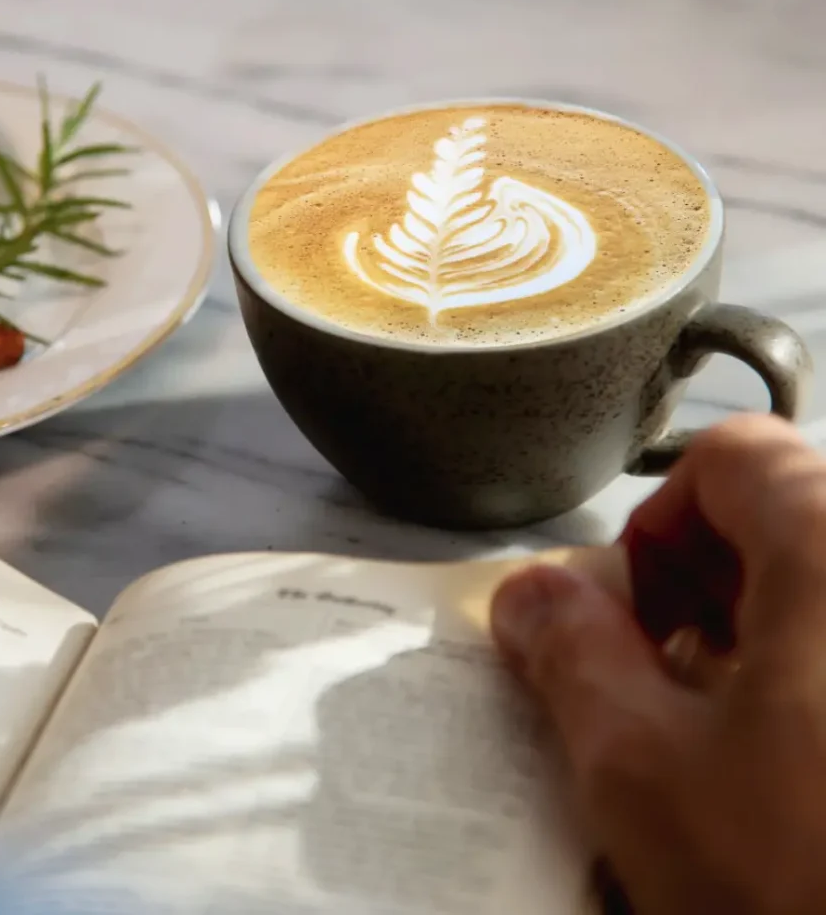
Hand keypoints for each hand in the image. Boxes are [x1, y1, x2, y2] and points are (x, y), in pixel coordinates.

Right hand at [491, 414, 825, 914]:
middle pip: (794, 520)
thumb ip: (571, 653)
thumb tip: (532, 597)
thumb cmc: (816, 890)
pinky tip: (809, 775)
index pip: (732, 457)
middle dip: (712, 593)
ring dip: (776, 643)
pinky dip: (825, 684)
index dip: (656, 526)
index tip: (630, 615)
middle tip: (678, 687)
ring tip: (746, 746)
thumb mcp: (646, 770)